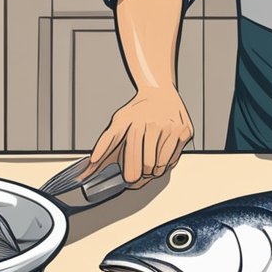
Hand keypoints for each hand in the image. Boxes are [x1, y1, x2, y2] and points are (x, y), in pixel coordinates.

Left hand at [79, 88, 193, 187]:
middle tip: (140, 171)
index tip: (129, 180)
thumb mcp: (118, 124)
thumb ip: (103, 147)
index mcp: (135, 125)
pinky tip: (161, 150)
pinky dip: (167, 161)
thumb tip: (87, 169)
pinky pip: (175, 159)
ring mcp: (171, 128)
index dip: (130, 175)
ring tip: (150, 158)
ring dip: (155, 169)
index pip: (132, 163)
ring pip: (162, 165)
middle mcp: (154, 126)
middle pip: (148, 167)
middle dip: (143, 173)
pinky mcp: (185, 131)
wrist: (160, 91)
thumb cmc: (138, 110)